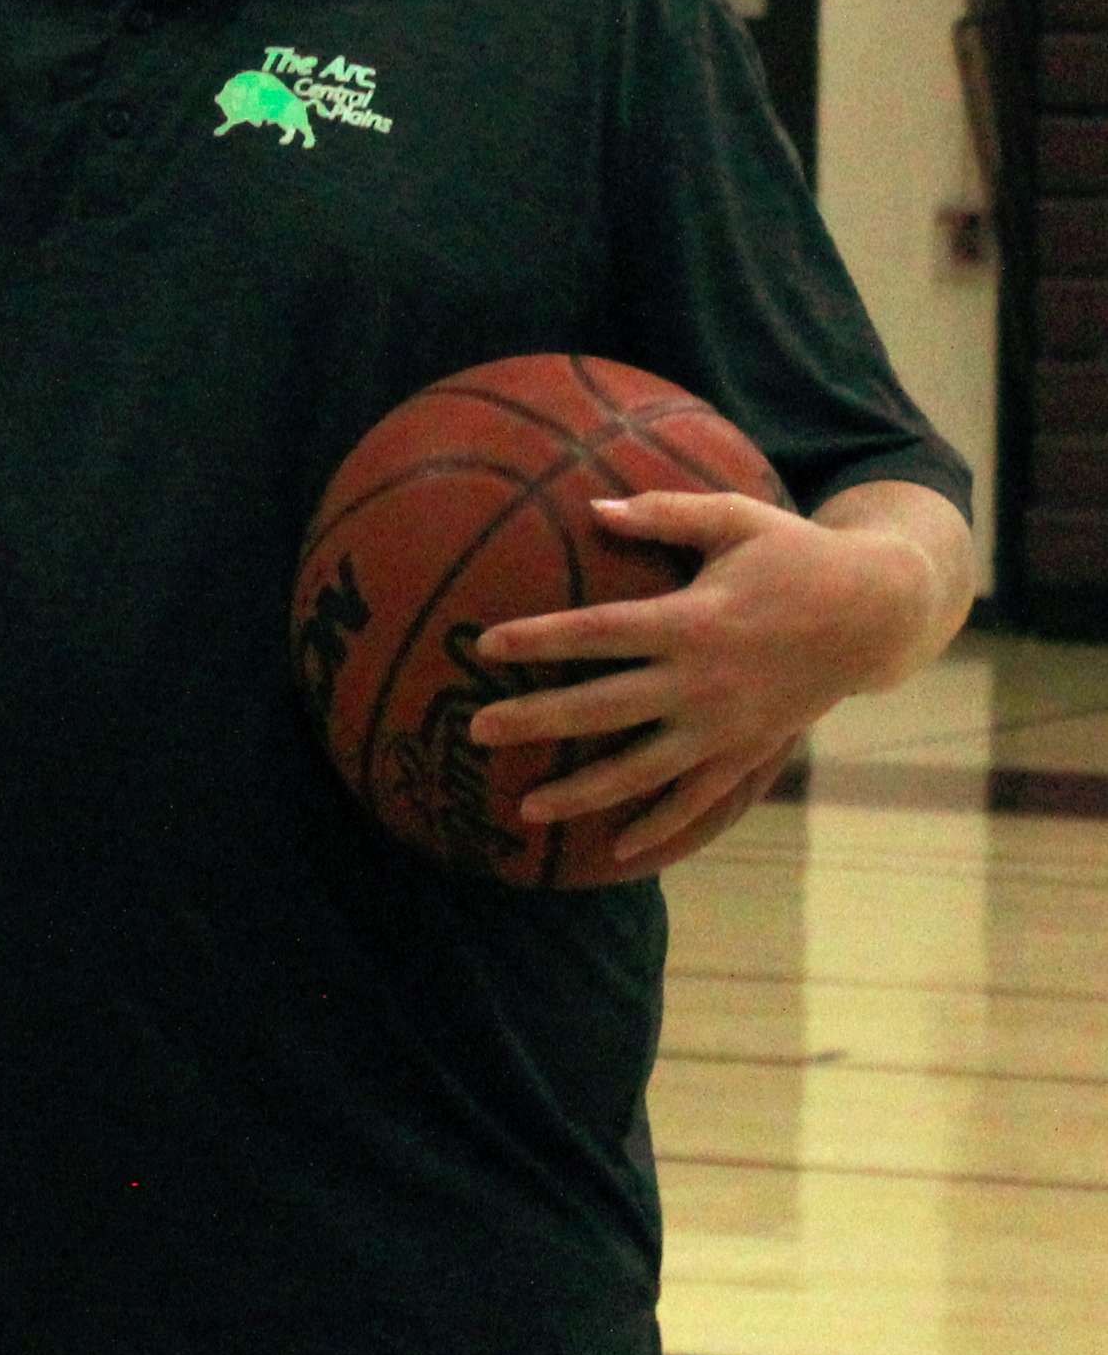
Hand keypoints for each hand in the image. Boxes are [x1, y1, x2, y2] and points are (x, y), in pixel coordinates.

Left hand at [468, 492, 933, 862]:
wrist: (878, 613)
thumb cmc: (795, 556)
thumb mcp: (737, 518)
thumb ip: (665, 513)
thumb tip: (593, 506)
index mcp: (693, 620)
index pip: (599, 632)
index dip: (541, 638)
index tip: (484, 645)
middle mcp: (703, 680)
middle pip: (604, 706)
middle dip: (537, 720)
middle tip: (476, 730)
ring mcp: (726, 724)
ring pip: (643, 769)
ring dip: (583, 792)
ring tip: (525, 808)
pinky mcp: (749, 750)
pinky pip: (699, 798)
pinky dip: (660, 826)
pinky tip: (616, 847)